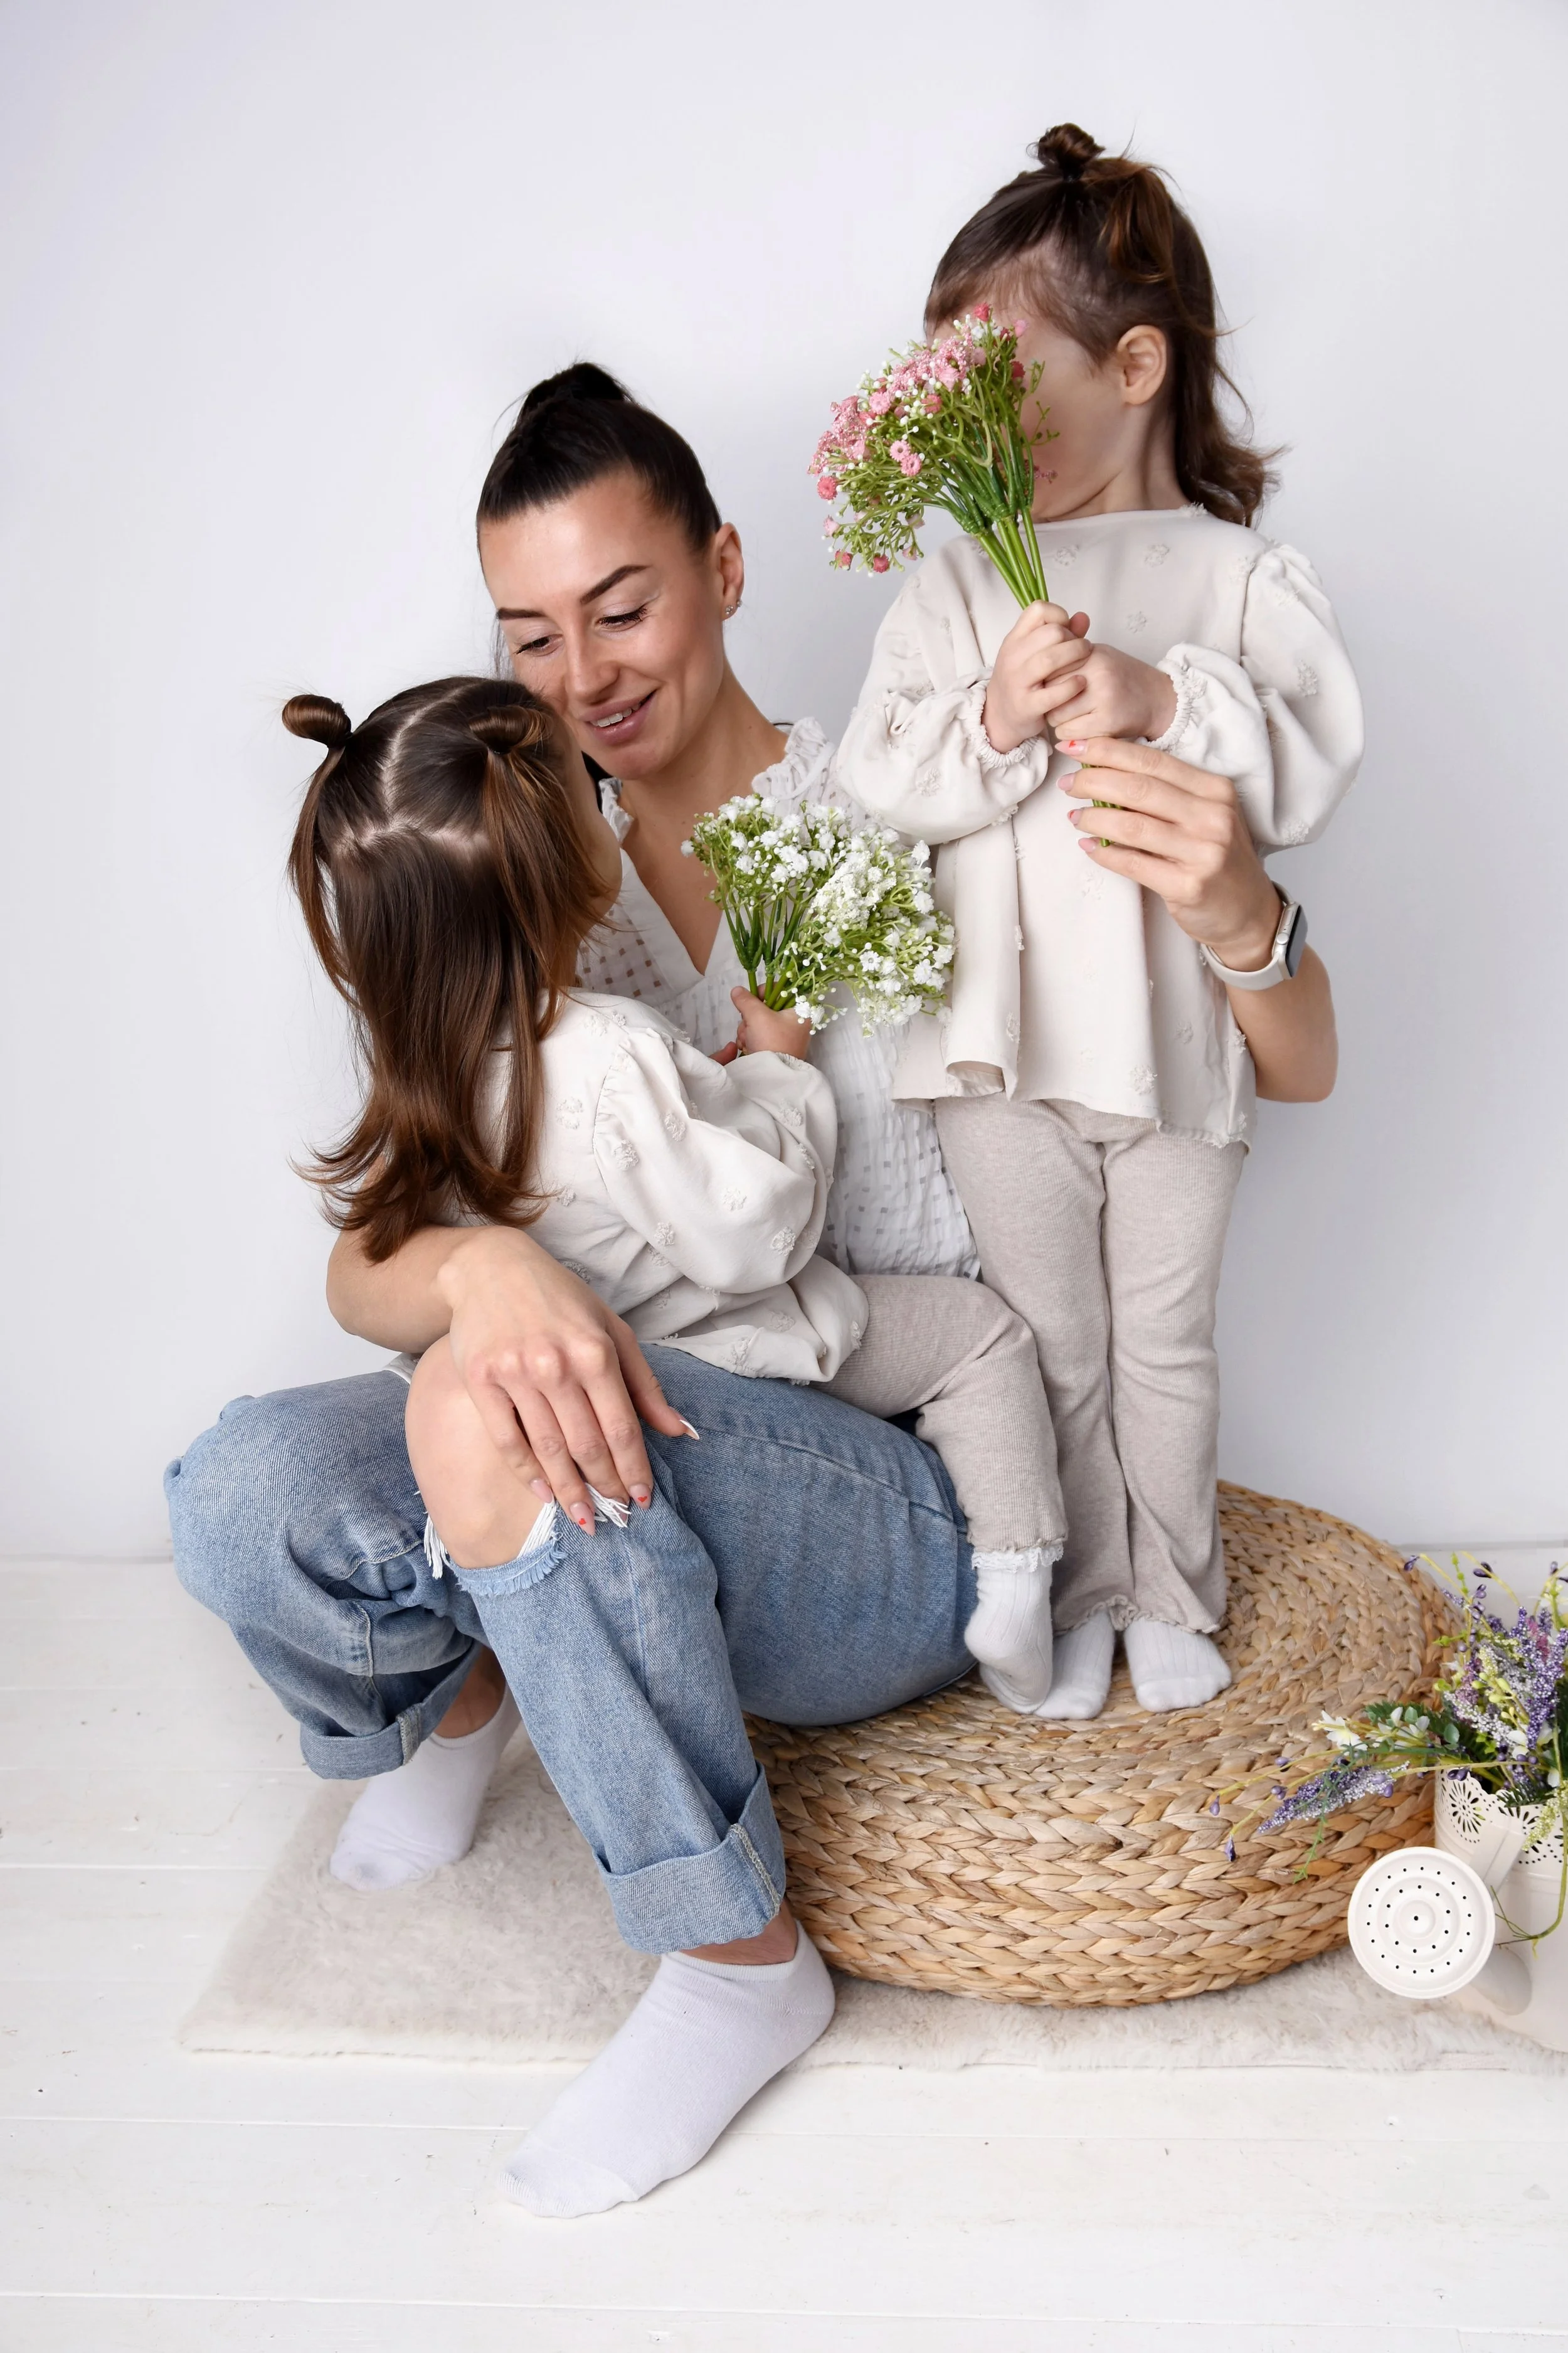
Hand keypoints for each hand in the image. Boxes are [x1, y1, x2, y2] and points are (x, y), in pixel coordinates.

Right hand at [436, 1226, 688, 1522]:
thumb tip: (679, 1431)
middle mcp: (557, 1365)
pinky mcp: (481, 1380)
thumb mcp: (612, 1329)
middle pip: (587, 1444)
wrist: (490, 1268)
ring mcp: (515, 1373)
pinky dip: (526, 1472)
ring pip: (548, 1449)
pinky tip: (543, 1494)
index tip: (644, 1499)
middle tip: (617, 1516)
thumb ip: (645, 1384)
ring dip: (569, 1491)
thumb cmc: (560, 1299)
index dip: (635, 1468)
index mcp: (596, 1351)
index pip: (622, 1427)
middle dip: (607, 1487)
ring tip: (585, 1519)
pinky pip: (506, 1439)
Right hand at [730, 986, 811, 1057]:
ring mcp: (785, 1035)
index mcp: (799, 1010)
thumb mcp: (757, 1016)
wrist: (773, 1075)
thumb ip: (746, 1000)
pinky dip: (750, 1039)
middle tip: (749, 1025)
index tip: (752, 1000)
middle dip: (751, 1017)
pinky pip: (759, 1034)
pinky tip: (748, 1046)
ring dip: (748, 1029)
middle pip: (766, 1007)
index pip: (781, 990)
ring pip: (759, 1021)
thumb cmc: (771, 1042)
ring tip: (748, 1039)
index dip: (763, 992)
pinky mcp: (776, 1046)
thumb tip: (737, 990)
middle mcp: (794, 1021)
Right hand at [980, 602, 1090, 753]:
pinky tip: (1080, 683)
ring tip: (1086, 661)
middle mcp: (1013, 656)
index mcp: (1014, 639)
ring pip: (1052, 658)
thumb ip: (1060, 633)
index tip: (1066, 631)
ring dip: (1077, 656)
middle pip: (1052, 632)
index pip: (1039, 610)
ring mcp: (1017, 681)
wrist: (999, 717)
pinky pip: (1053, 693)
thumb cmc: (1022, 681)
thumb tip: (1083, 617)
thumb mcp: (1032, 653)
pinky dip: (1072, 686)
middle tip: (1082, 649)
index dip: (1059, 615)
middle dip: (1074, 639)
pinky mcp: (1026, 706)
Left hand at [1045, 644, 1176, 743]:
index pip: (1050, 667)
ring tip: (1072, 717)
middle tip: (1062, 705)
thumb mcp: (1099, 656)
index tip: (1052, 688)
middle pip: (1049, 691)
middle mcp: (1098, 673)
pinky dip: (1069, 735)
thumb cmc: (1123, 678)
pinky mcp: (1107, 721)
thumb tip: (1038, 657)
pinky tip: (1080, 728)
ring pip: (1055, 715)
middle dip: (1050, 701)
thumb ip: (1071, 655)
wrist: (1158, 698)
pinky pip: (1069, 732)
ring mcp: (1103, 697)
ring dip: (1058, 721)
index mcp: (1093, 654)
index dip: (1046, 681)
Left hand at [1057, 734, 1337, 1101]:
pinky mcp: (1188, 886)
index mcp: (1215, 790)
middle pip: (1139, 789)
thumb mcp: (1206, 816)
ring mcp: (1203, 852)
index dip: (1109, 751)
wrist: (1248, 913)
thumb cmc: (1219, 859)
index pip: (1153, 762)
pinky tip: (1088, 847)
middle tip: (1068, 783)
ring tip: (1075, 816)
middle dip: (1094, 781)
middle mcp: (1213, 817)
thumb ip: (1168, 794)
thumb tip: (1106, 772)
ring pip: (1132, 826)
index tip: (1076, 747)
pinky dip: (1104, 854)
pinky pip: (1133, 864)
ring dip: (1094, 819)